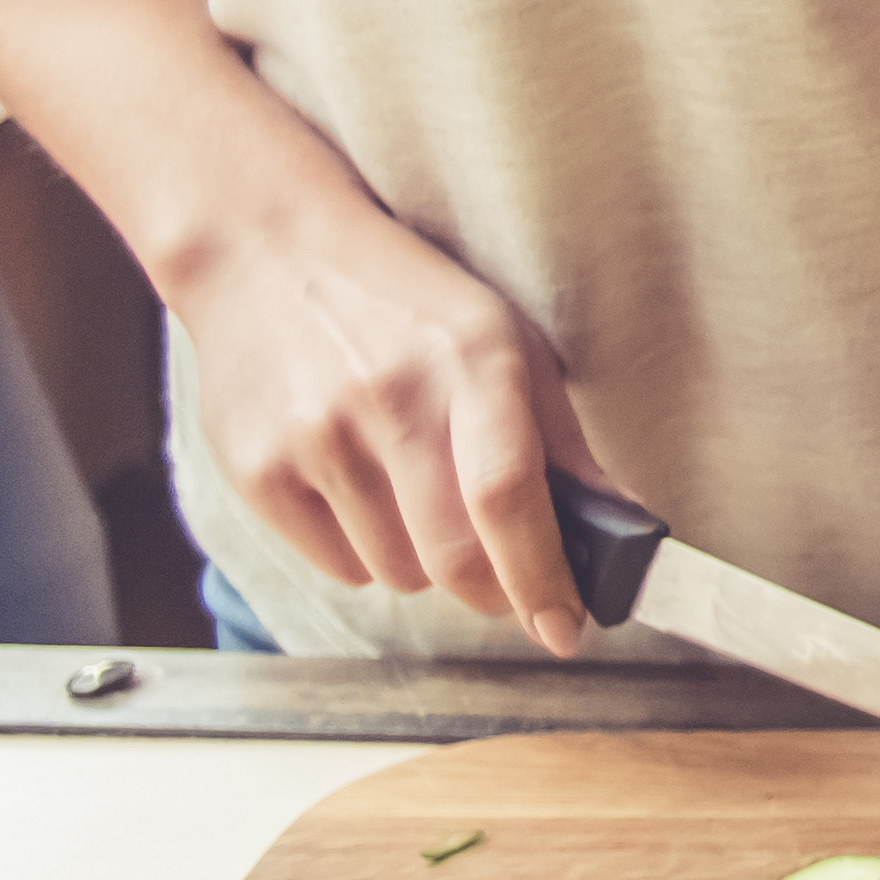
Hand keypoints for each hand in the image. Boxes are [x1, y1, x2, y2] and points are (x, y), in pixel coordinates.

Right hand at [157, 177, 599, 647]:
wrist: (265, 251)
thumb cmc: (404, 301)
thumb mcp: (502, 337)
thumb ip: (561, 439)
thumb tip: (621, 528)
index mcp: (470, 358)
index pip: (507, 493)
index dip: (543, 577)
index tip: (566, 627)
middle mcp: (389, 397)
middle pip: (453, 558)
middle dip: (495, 592)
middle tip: (505, 581)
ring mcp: (315, 436)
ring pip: (398, 575)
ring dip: (424, 562)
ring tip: (411, 488)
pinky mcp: (258, 471)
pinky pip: (339, 567)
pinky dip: (365, 551)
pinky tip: (357, 484)